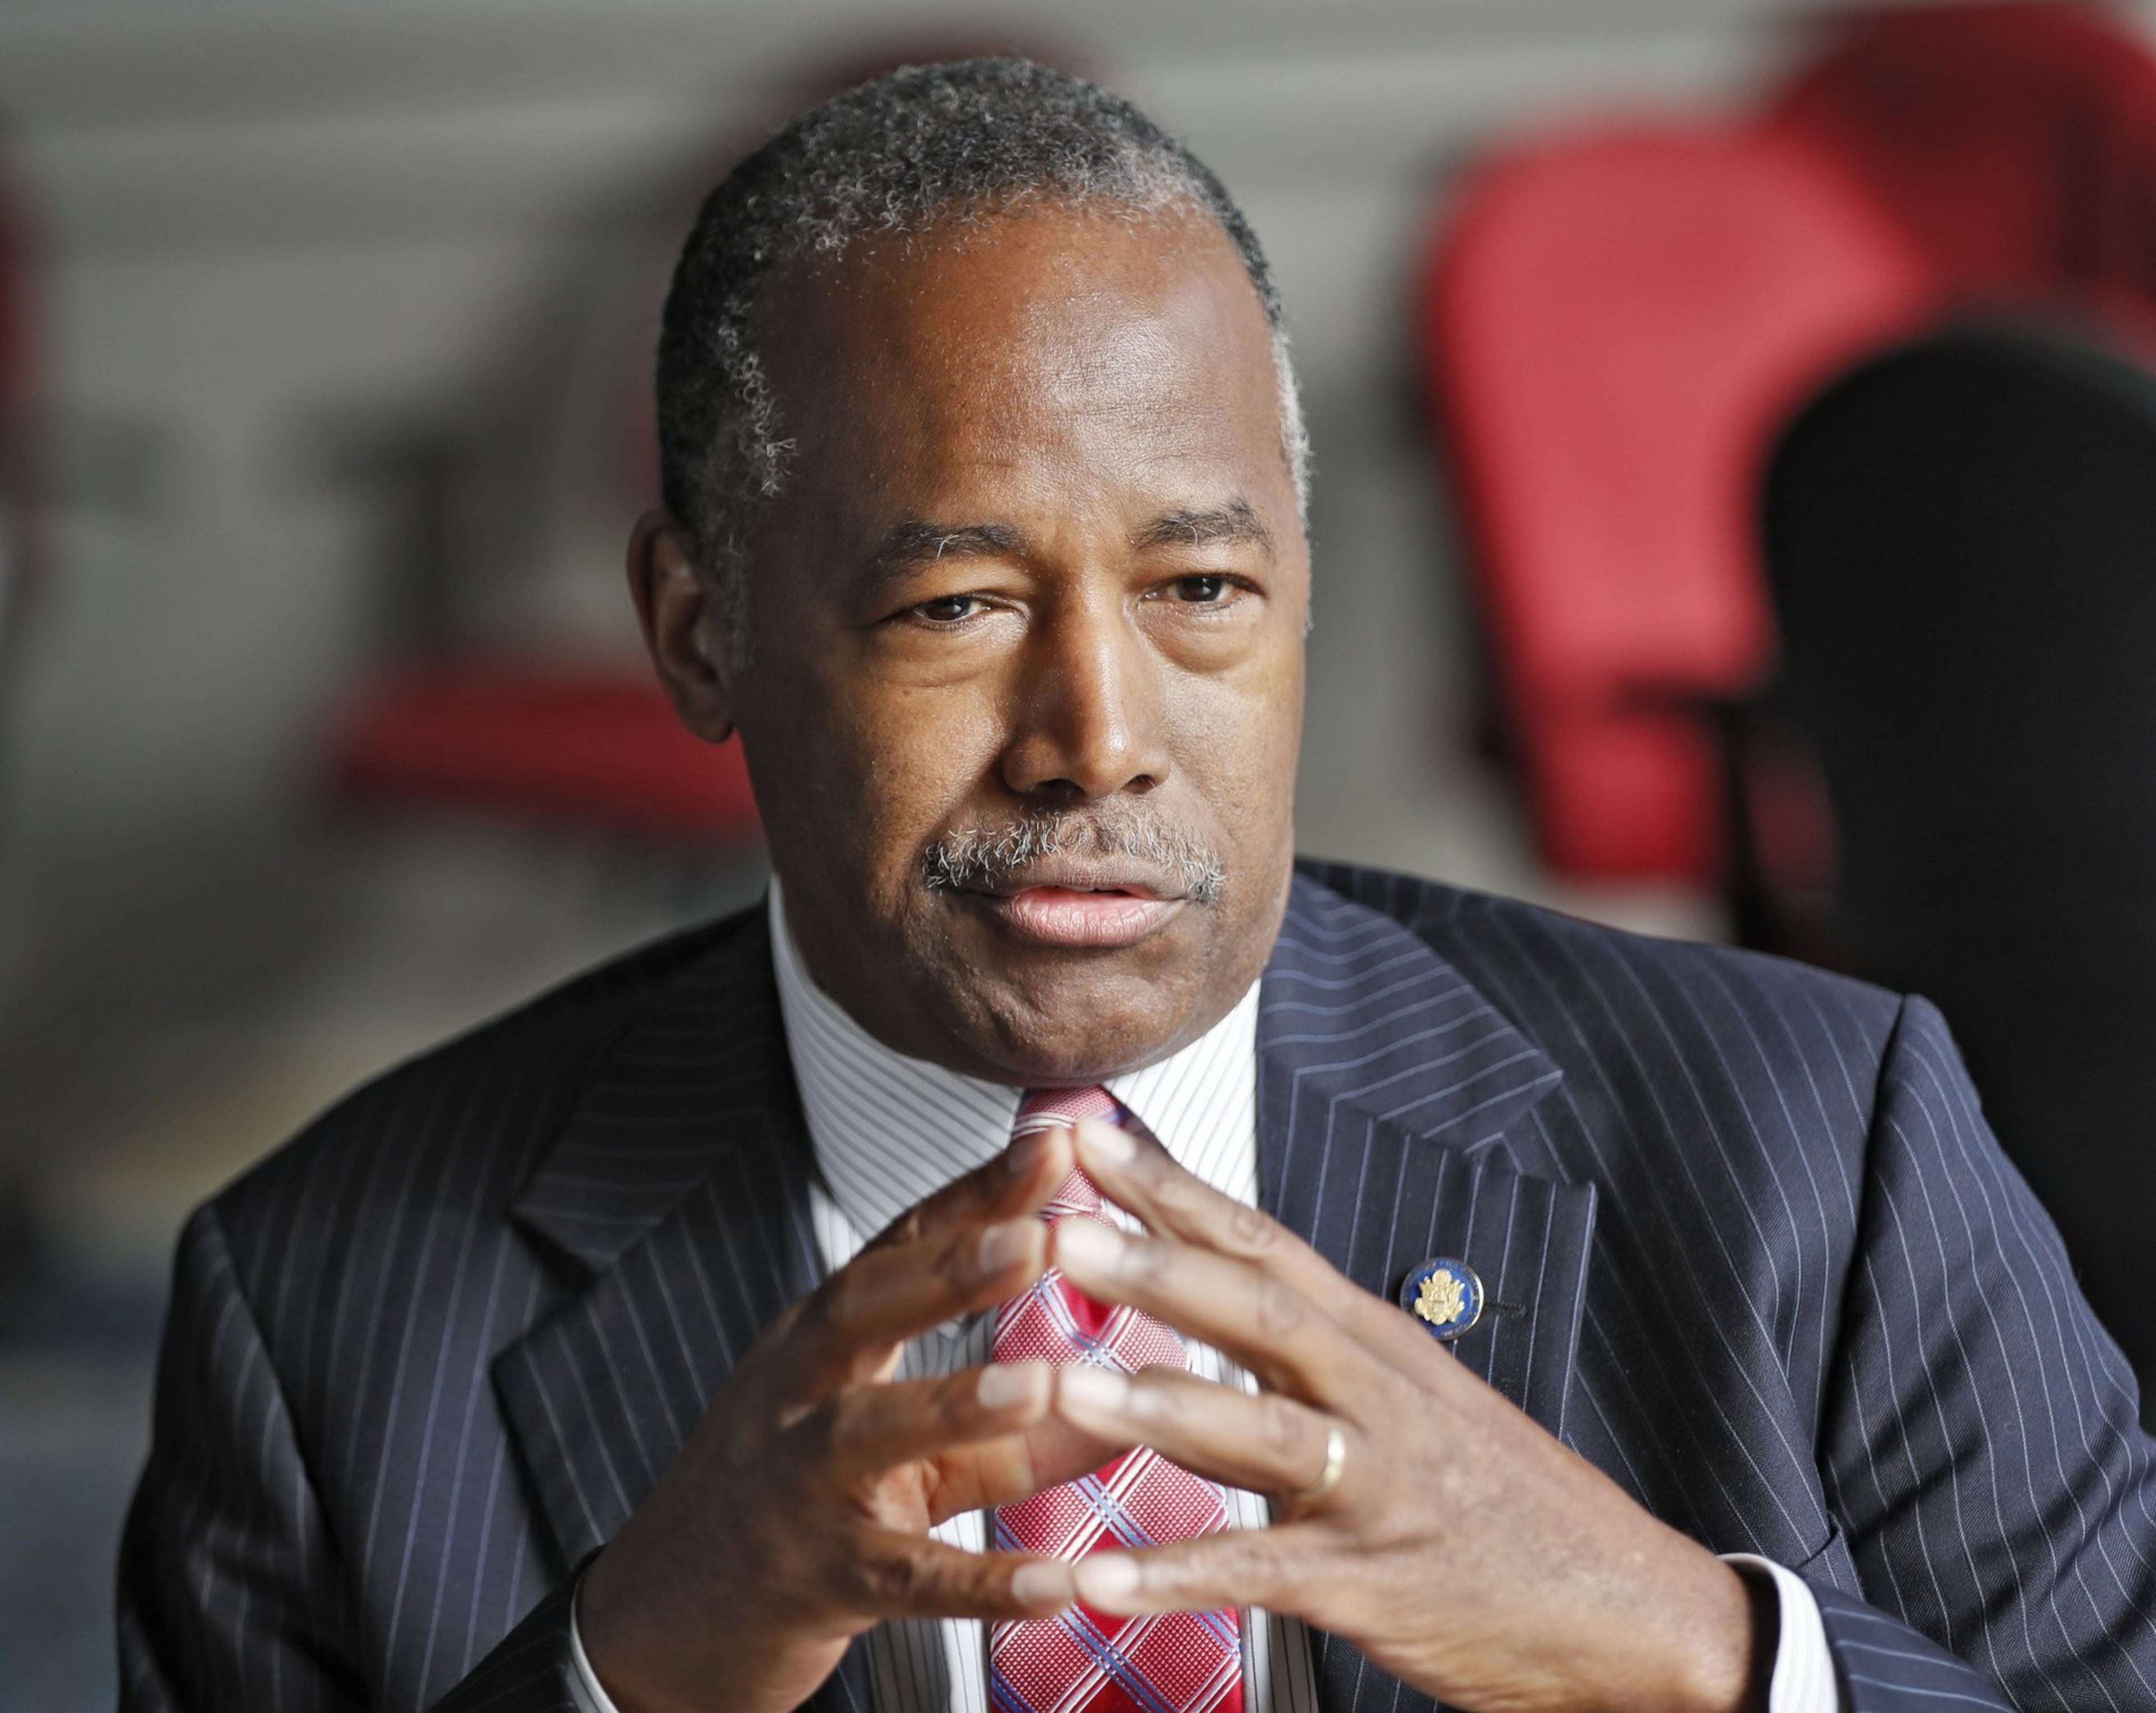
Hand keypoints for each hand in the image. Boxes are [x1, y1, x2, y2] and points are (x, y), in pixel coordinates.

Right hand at [579, 1125, 1107, 1712]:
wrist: (668, 1618)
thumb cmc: (791, 1506)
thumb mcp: (901, 1454)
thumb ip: (1007, 1432)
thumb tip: (1123, 1399)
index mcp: (823, 1341)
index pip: (902, 1246)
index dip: (977, 1195)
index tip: (1055, 1143)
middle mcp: (800, 1393)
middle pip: (865, 1310)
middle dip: (952, 1269)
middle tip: (1041, 1236)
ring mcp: (797, 1484)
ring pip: (868, 1432)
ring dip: (956, 1404)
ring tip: (1040, 1383)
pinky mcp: (815, 1580)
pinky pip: (903, 1578)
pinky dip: (978, 1582)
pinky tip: (1055, 1583)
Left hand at [1043, 1116, 1769, 1712]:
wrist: (1628, 1607)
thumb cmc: (1502, 1495)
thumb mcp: (1414, 1392)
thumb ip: (1313, 1344)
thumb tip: (1217, 1285)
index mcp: (1374, 1340)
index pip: (1261, 1242)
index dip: (1171, 1190)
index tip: (1085, 1142)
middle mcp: (1376, 1395)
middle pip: (1258, 1312)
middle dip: (1155, 1266)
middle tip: (1056, 1229)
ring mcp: (1376, 1487)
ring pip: (1256, 1431)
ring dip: (1152, 1405)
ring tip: (1056, 1386)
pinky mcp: (1372, 1584)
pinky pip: (1258, 1574)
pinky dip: (1175, 1575)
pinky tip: (1096, 1577)